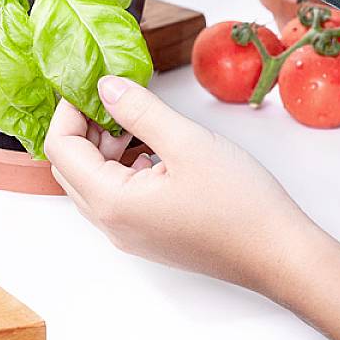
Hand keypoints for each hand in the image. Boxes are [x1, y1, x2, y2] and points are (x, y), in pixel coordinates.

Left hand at [44, 75, 317, 289]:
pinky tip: (153, 151)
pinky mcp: (147, 236)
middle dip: (83, 129)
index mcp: (112, 203)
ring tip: (136, 123)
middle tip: (114, 101)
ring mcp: (128, 235)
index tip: (90, 84)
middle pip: (69, 169)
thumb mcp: (187, 142)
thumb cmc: (240, 204)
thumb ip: (139, 110)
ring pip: (90, 183)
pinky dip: (121, 168)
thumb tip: (105, 87)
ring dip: (102, 149)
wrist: (279, 255)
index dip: (69, 112)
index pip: (60, 150)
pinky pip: (115, 197)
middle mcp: (112, 225)